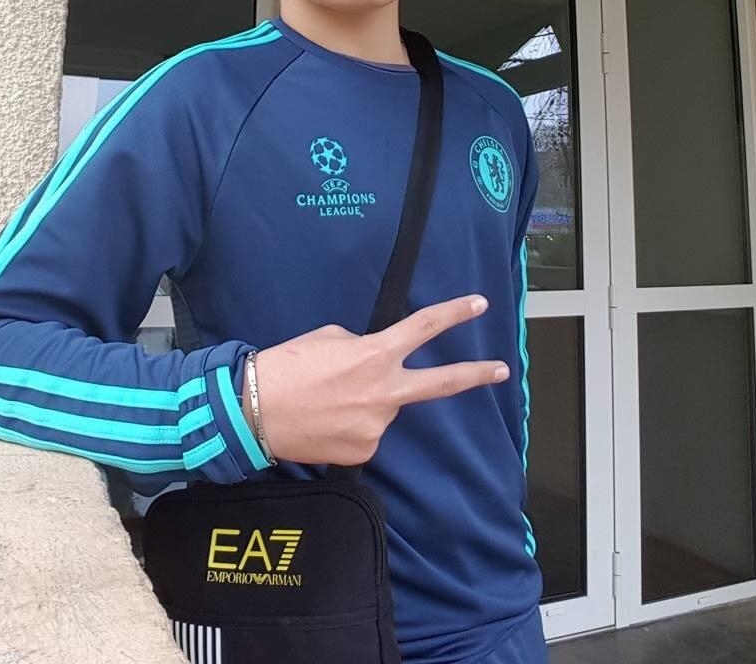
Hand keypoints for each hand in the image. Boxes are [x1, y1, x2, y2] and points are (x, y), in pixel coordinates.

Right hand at [244, 295, 506, 465]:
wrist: (253, 411)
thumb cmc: (287, 366)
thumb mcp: (328, 339)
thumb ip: (361, 347)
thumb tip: (373, 362)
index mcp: (375, 355)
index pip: (424, 327)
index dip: (454, 312)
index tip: (479, 304)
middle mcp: (384, 392)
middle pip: (441, 383)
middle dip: (475, 374)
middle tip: (502, 369)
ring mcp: (377, 426)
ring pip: (384, 409)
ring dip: (367, 403)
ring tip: (329, 401)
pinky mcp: (364, 453)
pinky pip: (367, 434)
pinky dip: (351, 426)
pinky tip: (326, 422)